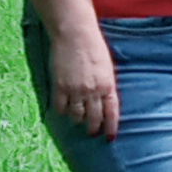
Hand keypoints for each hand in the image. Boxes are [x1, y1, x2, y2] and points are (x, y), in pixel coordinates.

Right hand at [45, 24, 119, 140]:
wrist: (75, 34)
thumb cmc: (93, 47)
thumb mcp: (107, 68)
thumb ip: (106, 85)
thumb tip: (105, 102)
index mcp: (108, 85)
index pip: (111, 113)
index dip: (111, 127)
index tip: (110, 137)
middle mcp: (93, 91)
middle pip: (94, 118)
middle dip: (93, 128)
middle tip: (92, 133)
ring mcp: (75, 90)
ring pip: (76, 115)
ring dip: (78, 120)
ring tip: (78, 120)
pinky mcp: (60, 86)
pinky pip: (61, 107)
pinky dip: (62, 112)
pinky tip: (64, 110)